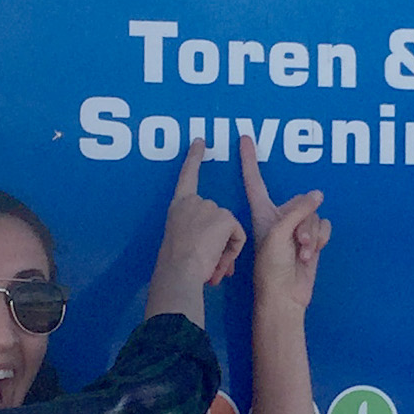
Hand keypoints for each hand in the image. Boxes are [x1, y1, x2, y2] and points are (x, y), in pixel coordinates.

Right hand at [146, 141, 245, 323]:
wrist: (178, 272)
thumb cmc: (175, 268)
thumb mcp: (178, 242)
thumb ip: (193, 235)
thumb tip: (210, 248)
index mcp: (178, 206)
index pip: (186, 177)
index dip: (193, 158)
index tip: (199, 142)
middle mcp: (193, 202)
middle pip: (219, 217)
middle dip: (218, 241)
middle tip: (206, 263)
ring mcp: (210, 207)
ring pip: (230, 229)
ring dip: (225, 250)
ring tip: (209, 265)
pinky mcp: (224, 217)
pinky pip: (238, 236)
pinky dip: (232, 251)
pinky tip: (218, 260)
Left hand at [240, 134, 329, 313]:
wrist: (284, 297)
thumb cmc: (270, 268)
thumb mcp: (278, 234)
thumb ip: (297, 211)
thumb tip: (318, 195)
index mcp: (263, 213)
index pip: (255, 180)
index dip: (249, 160)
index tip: (243, 138)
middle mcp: (279, 217)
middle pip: (301, 201)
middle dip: (304, 221)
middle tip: (297, 243)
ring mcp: (296, 229)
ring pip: (315, 215)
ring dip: (312, 234)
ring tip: (302, 253)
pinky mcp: (311, 240)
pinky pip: (324, 227)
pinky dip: (320, 240)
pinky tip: (310, 255)